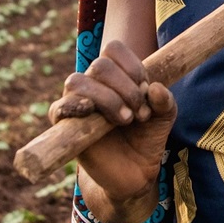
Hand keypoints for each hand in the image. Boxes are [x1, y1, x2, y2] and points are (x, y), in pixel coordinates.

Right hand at [58, 39, 176, 222]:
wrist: (135, 172)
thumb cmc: (146, 137)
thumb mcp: (164, 116)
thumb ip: (164, 100)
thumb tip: (154, 88)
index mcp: (115, 76)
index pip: (113, 49)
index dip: (132, 65)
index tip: (146, 88)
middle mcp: (92, 84)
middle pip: (100, 65)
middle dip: (126, 88)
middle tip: (140, 113)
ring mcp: (76, 104)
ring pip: (78, 81)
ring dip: (107, 98)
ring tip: (126, 120)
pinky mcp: (65, 126)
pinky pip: (59, 108)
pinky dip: (74, 106)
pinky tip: (92, 113)